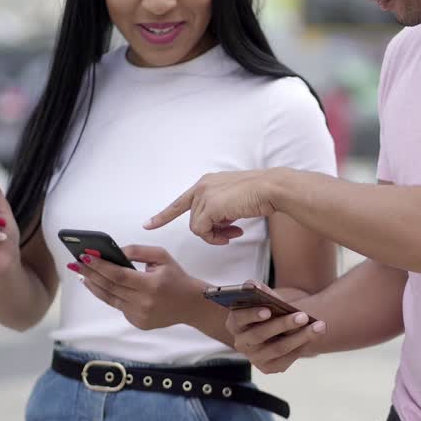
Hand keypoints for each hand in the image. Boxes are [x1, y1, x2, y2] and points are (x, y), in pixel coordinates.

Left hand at [76, 245, 204, 330]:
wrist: (191, 304)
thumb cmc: (176, 277)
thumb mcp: (162, 257)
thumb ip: (138, 251)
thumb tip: (115, 252)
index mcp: (152, 284)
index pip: (119, 275)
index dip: (100, 266)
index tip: (85, 256)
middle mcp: (144, 302)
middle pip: (110, 287)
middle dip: (91, 274)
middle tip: (76, 263)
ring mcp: (139, 315)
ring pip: (110, 299)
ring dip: (94, 286)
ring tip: (82, 275)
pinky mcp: (137, 323)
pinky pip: (118, 306)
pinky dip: (108, 295)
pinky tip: (99, 285)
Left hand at [145, 170, 277, 244]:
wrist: (271, 188)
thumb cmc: (259, 193)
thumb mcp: (233, 199)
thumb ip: (220, 208)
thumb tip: (216, 224)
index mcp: (207, 182)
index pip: (180, 202)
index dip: (163, 215)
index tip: (148, 224)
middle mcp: (202, 187)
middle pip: (194, 219)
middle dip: (211, 230)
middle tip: (231, 232)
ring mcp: (205, 196)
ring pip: (198, 227)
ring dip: (215, 235)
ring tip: (234, 231)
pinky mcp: (210, 206)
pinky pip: (203, 231)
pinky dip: (216, 237)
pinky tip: (233, 231)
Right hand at [225, 281, 326, 373]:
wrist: (282, 324)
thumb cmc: (271, 307)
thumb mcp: (266, 297)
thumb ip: (259, 290)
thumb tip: (252, 285)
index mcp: (235, 322)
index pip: (238, 318)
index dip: (252, 314)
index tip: (268, 310)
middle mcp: (241, 343)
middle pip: (260, 335)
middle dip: (283, 324)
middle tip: (303, 316)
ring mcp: (253, 357)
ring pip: (277, 348)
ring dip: (300, 337)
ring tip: (319, 326)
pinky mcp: (268, 368)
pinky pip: (285, 360)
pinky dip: (300, 348)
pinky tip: (314, 337)